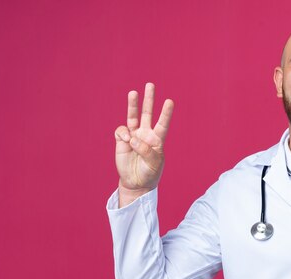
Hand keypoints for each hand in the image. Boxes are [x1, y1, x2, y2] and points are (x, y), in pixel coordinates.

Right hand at [114, 83, 173, 205]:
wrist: (136, 182)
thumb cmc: (149, 173)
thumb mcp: (153, 164)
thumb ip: (145, 150)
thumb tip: (132, 138)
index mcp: (157, 139)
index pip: (163, 124)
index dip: (166, 113)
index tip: (169, 101)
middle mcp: (146, 134)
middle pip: (147, 113)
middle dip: (149, 100)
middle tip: (150, 84)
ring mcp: (133, 136)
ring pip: (132, 116)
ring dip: (132, 105)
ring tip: (133, 93)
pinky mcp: (121, 140)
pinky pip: (121, 131)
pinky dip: (122, 134)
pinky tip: (125, 141)